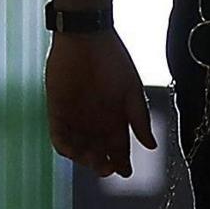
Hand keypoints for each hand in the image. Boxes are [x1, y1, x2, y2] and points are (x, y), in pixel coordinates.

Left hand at [46, 29, 158, 178]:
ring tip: (93, 159)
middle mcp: (95, 122)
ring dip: (85, 159)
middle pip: (98, 153)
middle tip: (107, 167)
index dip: (121, 162)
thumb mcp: (132, 90)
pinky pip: (59, 137)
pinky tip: (74, 151)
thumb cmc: (113, 59)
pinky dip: (66, 147)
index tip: (125, 172)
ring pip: (79, 149)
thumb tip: (152, 146)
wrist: (86, 37)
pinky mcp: (57, 111)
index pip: (118, 148)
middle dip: (103, 164)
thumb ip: (140, 119)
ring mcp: (76, 118)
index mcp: (115, 118)